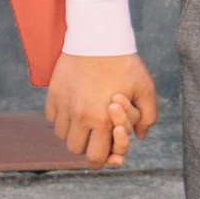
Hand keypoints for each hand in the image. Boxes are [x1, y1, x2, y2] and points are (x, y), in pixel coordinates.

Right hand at [41, 55, 154, 171]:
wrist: (98, 38)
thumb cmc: (124, 64)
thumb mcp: (145, 89)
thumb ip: (147, 118)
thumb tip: (139, 137)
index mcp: (103, 120)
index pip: (95, 157)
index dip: (102, 160)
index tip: (107, 153)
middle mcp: (80, 116)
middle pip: (76, 150)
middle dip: (87, 146)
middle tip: (96, 135)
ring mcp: (64, 105)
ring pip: (62, 136)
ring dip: (74, 133)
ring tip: (86, 120)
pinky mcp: (53, 94)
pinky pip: (52, 119)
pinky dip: (62, 119)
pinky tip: (74, 108)